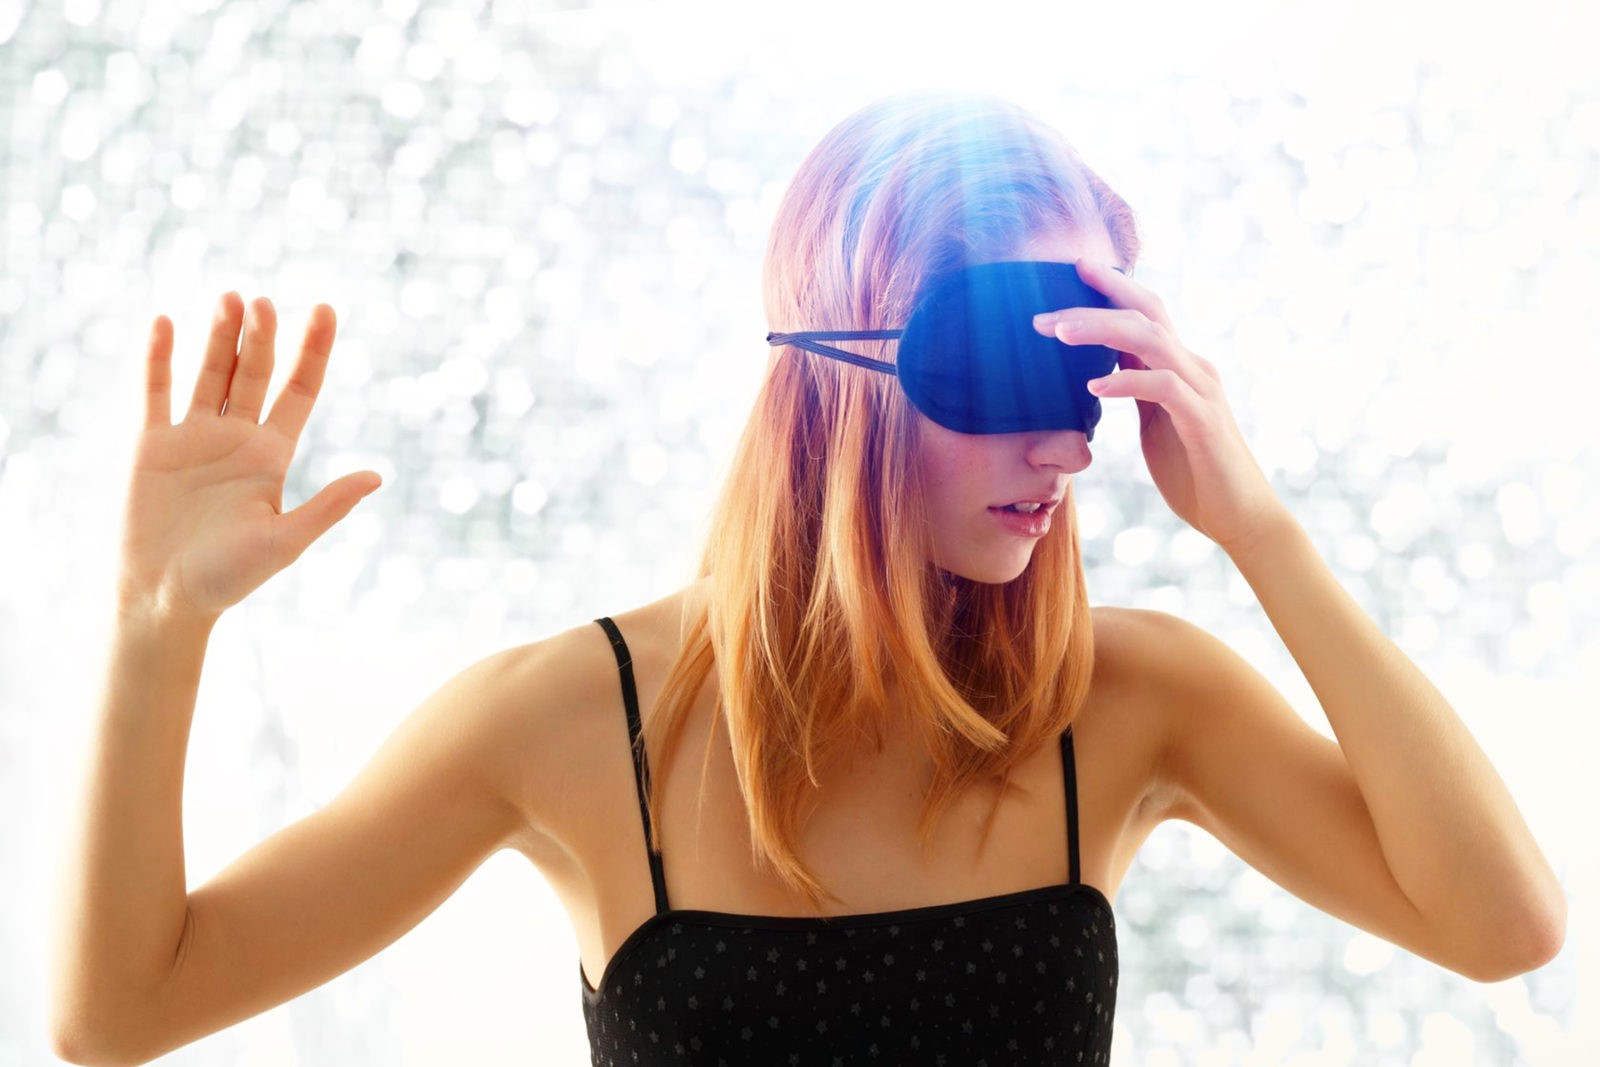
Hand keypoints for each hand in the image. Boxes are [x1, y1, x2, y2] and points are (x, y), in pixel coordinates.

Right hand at [116, 293, 381, 621]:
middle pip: (254, 372)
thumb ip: (328, 505)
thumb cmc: (229, 578)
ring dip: (218, 336)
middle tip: (265, 302)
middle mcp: (236, 438)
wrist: (165, 599)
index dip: (313, 351)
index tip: (326, 310)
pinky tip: (163, 322)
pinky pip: (154, 391)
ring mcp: (192, 437)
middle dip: (261, 337)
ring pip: (209, 372)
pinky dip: (157, 358)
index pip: (300, 390)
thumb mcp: (285, 541)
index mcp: (273, 456)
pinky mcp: (151, 445)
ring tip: (231, 298)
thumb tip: (377, 476)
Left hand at [1033, 259, 1288, 554]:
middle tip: (1045, 309)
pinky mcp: (1203, 422)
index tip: (1073, 270)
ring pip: (1152, 340)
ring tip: (1059, 332)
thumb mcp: (1156, 422)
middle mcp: (1193, 368)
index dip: (1112, 288)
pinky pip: (1163, 388)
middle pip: (1146, 313)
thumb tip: (1104, 368)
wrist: (1239, 515)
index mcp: (1180, 367)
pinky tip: (1094, 384)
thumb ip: (1137, 389)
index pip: (1145, 313)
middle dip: (1097, 300)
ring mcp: (1201, 392)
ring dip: (1102, 330)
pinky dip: (1127, 380)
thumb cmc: (1194, 471)